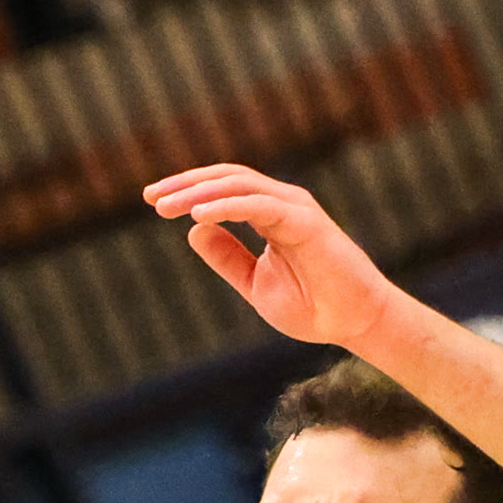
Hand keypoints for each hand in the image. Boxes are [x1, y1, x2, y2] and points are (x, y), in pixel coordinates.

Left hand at [144, 165, 393, 346]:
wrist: (352, 324)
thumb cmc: (311, 306)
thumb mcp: (254, 283)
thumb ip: (227, 257)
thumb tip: (193, 229)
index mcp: (269, 214)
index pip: (223, 189)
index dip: (188, 190)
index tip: (153, 201)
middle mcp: (281, 203)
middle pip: (226, 179)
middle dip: (185, 184)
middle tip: (150, 197)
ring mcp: (295, 209)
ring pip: (239, 186)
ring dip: (199, 193)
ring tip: (165, 206)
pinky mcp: (306, 222)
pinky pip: (259, 205)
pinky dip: (227, 206)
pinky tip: (198, 215)